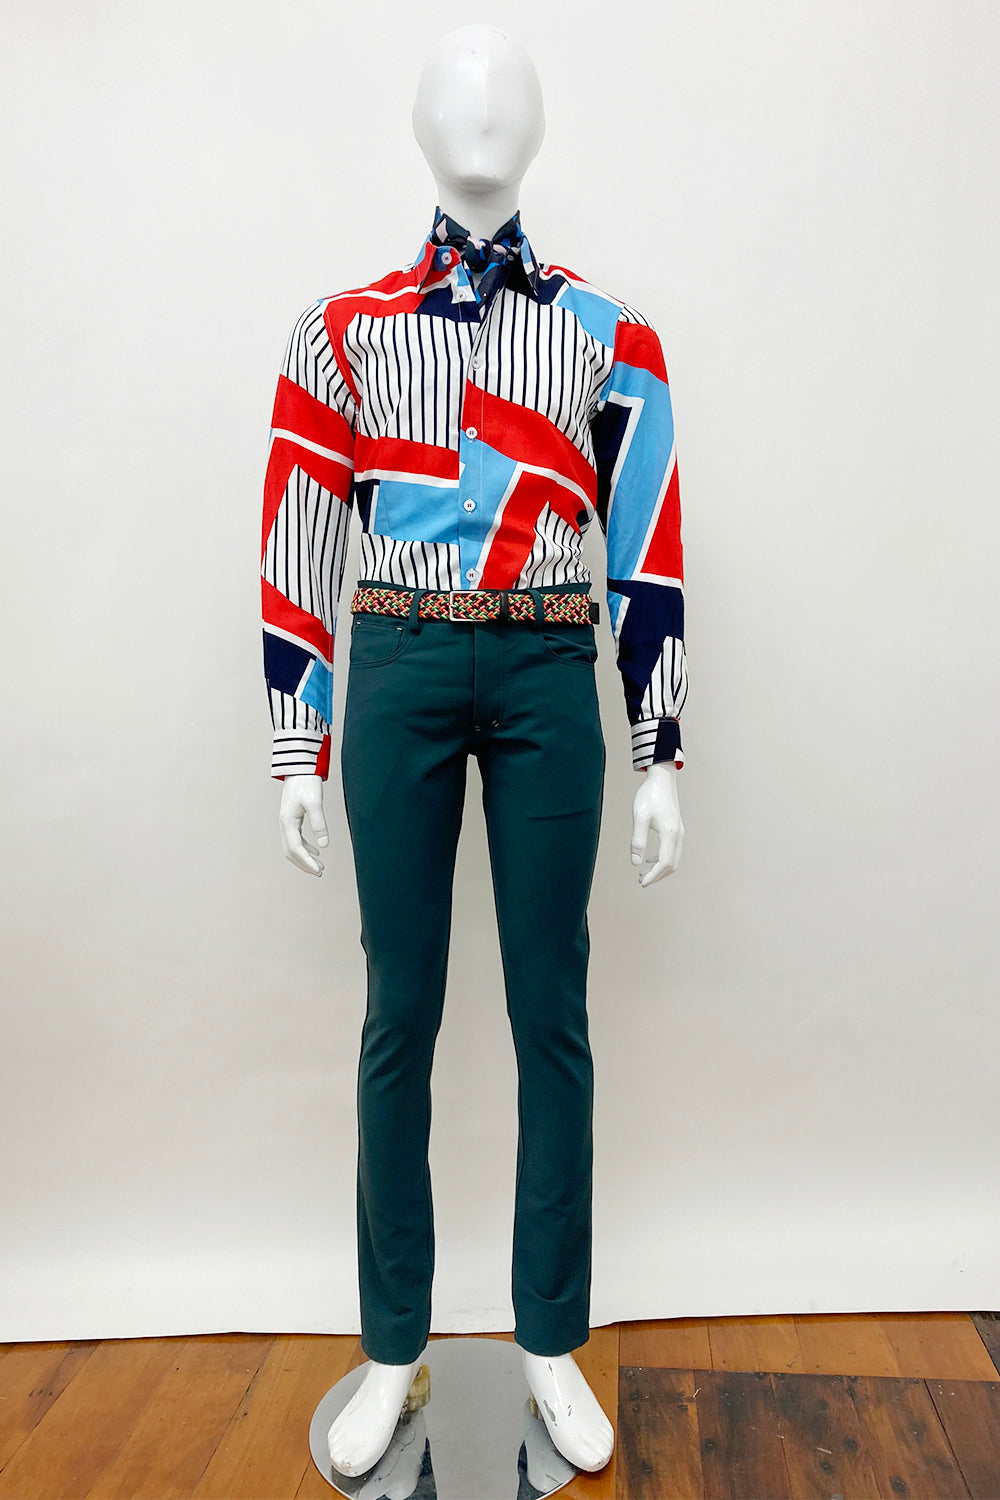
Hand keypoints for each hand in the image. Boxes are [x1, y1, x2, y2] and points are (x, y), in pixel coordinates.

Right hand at [278, 774, 329, 875]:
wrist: (300, 767)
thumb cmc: (307, 782)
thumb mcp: (315, 802)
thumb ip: (319, 824)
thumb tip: (324, 845)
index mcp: (288, 822)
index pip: (296, 848)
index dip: (307, 862)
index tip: (319, 870)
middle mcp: (284, 824)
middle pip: (291, 852)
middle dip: (304, 864)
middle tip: (320, 872)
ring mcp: (286, 822)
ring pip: (292, 847)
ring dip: (304, 858)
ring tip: (319, 866)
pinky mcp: (291, 818)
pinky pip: (295, 839)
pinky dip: (304, 848)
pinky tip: (316, 850)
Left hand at [631, 761, 683, 887]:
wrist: (662, 778)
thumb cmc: (649, 796)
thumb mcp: (639, 817)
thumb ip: (637, 841)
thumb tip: (636, 863)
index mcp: (670, 833)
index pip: (664, 863)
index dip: (653, 876)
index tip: (641, 883)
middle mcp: (678, 835)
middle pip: (671, 865)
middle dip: (657, 876)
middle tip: (640, 880)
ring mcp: (680, 832)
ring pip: (674, 860)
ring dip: (660, 869)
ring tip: (643, 873)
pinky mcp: (677, 829)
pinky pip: (674, 852)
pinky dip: (663, 860)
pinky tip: (650, 859)